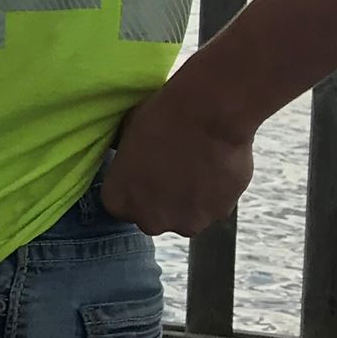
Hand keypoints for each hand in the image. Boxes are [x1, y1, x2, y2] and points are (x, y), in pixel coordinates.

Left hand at [98, 85, 256, 237]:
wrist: (206, 115)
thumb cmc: (159, 119)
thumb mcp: (124, 139)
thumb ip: (126, 165)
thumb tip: (131, 163)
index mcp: (118, 201)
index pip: (123, 204)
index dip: (135, 186)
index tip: (145, 170)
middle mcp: (149, 220)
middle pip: (154, 216)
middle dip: (162, 199)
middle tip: (172, 170)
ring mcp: (186, 222)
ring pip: (187, 216)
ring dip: (191, 199)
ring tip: (197, 167)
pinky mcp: (218, 216)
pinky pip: (214, 208)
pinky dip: (215, 194)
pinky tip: (215, 167)